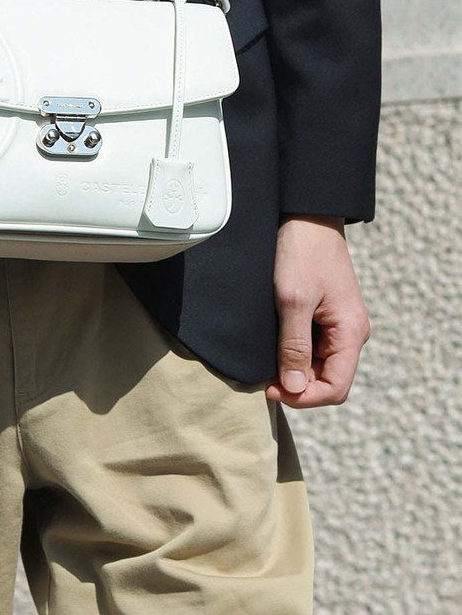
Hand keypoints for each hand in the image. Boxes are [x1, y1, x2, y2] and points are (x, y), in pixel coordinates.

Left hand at [266, 215, 370, 407]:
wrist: (306, 216)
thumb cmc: (301, 253)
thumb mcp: (292, 300)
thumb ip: (294, 346)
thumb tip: (294, 389)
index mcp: (351, 333)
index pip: (336, 388)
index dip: (304, 398)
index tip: (272, 390)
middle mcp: (350, 332)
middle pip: (328, 379)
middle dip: (298, 386)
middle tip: (263, 379)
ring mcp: (340, 323)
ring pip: (320, 364)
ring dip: (295, 370)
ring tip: (265, 362)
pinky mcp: (327, 314)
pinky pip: (314, 346)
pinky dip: (295, 353)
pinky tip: (273, 346)